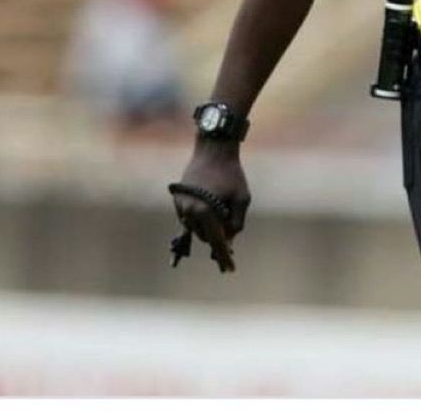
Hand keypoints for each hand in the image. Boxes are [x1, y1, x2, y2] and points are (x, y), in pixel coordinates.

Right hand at [171, 142, 250, 271]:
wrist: (212, 150)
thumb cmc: (231, 173)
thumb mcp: (242, 198)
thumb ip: (236, 221)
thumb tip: (228, 241)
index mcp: (206, 212)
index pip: (216, 241)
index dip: (224, 256)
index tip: (230, 269)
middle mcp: (190, 211)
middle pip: (206, 236)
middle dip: (218, 240)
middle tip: (230, 244)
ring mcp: (181, 206)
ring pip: (196, 229)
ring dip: (208, 229)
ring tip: (222, 222)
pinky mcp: (178, 201)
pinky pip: (188, 219)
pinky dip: (198, 222)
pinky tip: (198, 225)